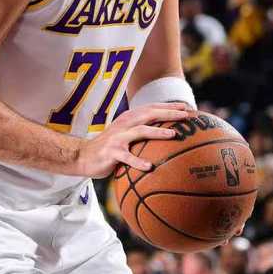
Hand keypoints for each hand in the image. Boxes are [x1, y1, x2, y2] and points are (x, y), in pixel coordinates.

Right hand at [75, 102, 195, 178]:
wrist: (83, 156)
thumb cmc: (110, 148)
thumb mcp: (126, 136)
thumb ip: (142, 134)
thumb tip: (167, 138)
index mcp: (130, 118)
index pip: (153, 108)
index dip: (171, 106)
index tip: (189, 108)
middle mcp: (125, 124)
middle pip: (150, 114)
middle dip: (170, 112)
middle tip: (187, 115)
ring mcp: (118, 137)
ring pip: (140, 131)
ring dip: (157, 132)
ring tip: (173, 134)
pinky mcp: (112, 152)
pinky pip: (127, 157)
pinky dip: (138, 161)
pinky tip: (149, 167)